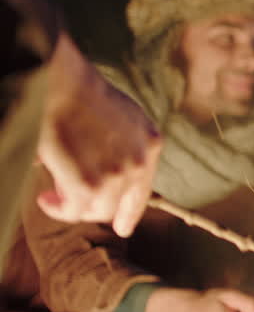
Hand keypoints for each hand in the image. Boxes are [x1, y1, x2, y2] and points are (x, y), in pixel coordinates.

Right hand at [37, 33, 161, 236]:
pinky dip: (58, 209)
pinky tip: (46, 200)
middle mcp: (139, 161)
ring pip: (96, 210)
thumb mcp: (121, 116)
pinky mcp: (89, 183)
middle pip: (118, 203)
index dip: (130, 210)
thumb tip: (97, 167)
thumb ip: (121, 143)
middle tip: (67, 203)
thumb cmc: (83, 92)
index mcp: (150, 143)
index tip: (122, 227)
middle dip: (92, 208)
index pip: (144, 188)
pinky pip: (74, 209)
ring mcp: (117, 174)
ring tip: (52, 198)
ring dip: (72, 208)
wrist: (66, 83)